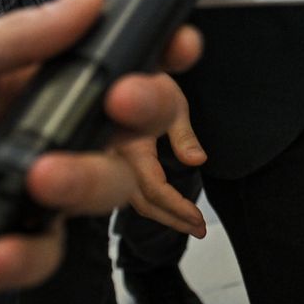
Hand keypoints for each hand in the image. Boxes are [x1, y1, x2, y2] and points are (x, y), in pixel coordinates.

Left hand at [0, 0, 201, 303]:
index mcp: (26, 81)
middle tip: (123, 104)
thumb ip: (11, 37)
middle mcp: (43, 134)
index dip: (154, 50)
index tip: (177, 43)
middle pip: (132, 121)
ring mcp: (34, 194)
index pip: (108, 58)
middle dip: (148, 108)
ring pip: (108, 187)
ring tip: (36, 182)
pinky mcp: (18, 251)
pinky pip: (55, 252)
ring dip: (84, 181)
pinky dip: (29, 251)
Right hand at [111, 75, 208, 236]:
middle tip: (198, 229)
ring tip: (188, 223)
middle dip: (172, 219)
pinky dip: (148, 202)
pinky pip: (125, 190)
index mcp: (127, 146)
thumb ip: (183, 133)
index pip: (152, 188)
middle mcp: (110, 160)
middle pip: (141, 202)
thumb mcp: (172, 102)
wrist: (117, 74)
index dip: (176, 207)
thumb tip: (198, 160)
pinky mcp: (106, 163)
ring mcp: (105, 163)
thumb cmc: (147, 82)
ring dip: (162, 214)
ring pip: (132, 200)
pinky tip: (165, 206)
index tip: (198, 220)